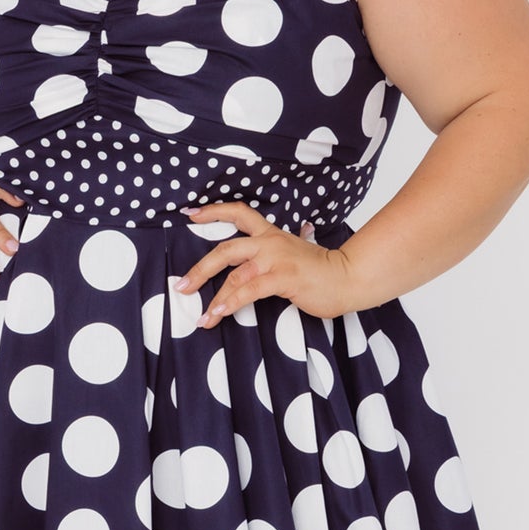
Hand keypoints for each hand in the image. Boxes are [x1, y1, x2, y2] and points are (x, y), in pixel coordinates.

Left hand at [176, 201, 359, 326]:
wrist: (347, 278)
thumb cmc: (319, 271)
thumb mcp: (292, 254)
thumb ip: (272, 255)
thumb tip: (251, 267)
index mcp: (270, 234)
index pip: (239, 213)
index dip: (213, 212)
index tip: (190, 215)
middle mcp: (269, 243)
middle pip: (225, 249)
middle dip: (200, 270)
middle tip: (181, 286)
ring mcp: (276, 259)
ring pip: (234, 274)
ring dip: (215, 298)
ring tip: (203, 317)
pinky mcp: (283, 277)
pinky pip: (250, 290)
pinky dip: (232, 302)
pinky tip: (220, 313)